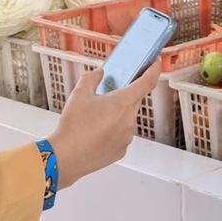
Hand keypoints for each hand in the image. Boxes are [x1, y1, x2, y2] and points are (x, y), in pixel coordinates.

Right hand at [48, 62, 161, 188]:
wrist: (66, 157)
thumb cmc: (73, 127)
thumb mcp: (79, 94)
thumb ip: (92, 78)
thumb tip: (99, 74)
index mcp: (122, 102)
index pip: (147, 81)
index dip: (154, 69)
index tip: (155, 63)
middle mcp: (129, 119)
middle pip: (134, 100)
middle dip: (124, 94)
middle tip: (108, 92)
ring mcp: (127, 136)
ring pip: (127, 118)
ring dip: (117, 113)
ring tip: (95, 117)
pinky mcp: (121, 150)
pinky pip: (122, 134)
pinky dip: (113, 129)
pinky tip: (96, 131)